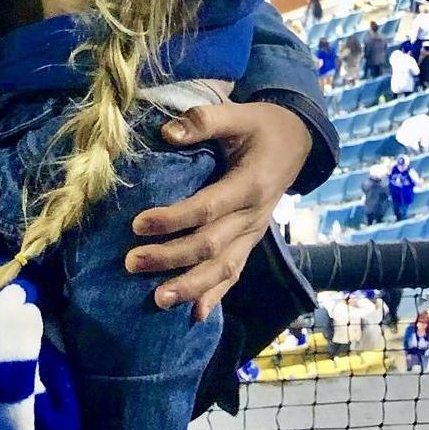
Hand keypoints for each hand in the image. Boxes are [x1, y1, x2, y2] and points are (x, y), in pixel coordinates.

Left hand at [123, 101, 313, 319]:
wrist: (297, 143)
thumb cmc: (261, 127)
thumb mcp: (239, 114)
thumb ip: (204, 121)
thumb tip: (167, 132)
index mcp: (250, 186)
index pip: (207, 208)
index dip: (172, 219)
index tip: (136, 224)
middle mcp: (253, 217)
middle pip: (210, 246)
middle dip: (170, 258)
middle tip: (131, 263)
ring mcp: (253, 234)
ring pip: (223, 268)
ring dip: (190, 286)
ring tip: (157, 300)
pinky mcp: (250, 242)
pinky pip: (234, 273)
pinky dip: (215, 295)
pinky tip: (194, 314)